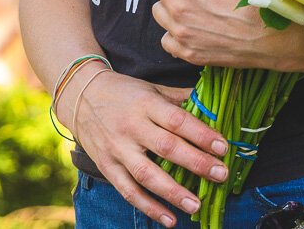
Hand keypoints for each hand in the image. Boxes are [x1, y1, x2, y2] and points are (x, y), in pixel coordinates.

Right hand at [62, 63, 229, 226]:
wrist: (80, 96)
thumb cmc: (124, 92)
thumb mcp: (152, 88)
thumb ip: (181, 98)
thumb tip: (214, 105)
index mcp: (146, 104)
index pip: (178, 121)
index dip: (201, 134)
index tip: (223, 148)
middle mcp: (131, 127)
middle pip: (166, 148)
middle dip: (196, 163)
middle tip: (220, 175)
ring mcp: (117, 149)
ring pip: (147, 175)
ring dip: (173, 193)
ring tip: (196, 205)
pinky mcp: (107, 167)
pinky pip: (128, 191)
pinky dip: (148, 207)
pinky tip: (169, 219)